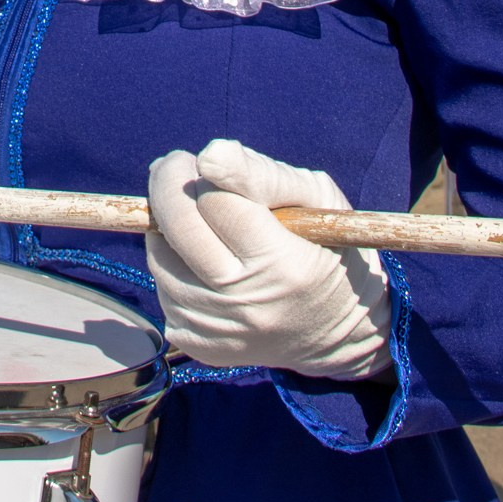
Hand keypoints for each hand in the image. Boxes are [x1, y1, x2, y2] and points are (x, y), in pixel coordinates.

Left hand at [147, 138, 391, 379]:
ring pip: (162, 259)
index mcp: (284, 267)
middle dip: (166, 186)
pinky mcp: (202, 347)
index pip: (215, 203)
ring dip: (167, 227)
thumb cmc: (330, 250)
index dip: (201, 172)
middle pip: (178, 230)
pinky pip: (165, 289)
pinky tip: (201, 258)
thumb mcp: (317, 200)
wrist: (340, 334)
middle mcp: (247, 306)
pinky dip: (174, 264)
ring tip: (197, 217)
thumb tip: (208, 154)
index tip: (199, 158)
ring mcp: (220, 331)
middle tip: (176, 167)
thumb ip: (261, 173)